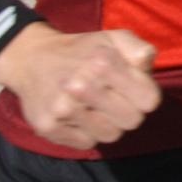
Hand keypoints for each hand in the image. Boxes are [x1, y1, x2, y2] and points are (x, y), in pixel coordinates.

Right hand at [0, 22, 160, 148]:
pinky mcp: (47, 127)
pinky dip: (86, 132)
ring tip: (96, 106)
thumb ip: (140, 50)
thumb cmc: (85, 51)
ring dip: (108, 123)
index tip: (132, 88)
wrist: (32, 59)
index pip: (149, 101)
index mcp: (103, 63)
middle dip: (129, 110)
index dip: (145, 95)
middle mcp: (80, 87)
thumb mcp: (115, 39)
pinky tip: (78, 115)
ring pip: (111, 135)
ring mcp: (61, 110)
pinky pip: (87, 143)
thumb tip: (145, 65)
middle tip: (114, 98)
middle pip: (132, 121)